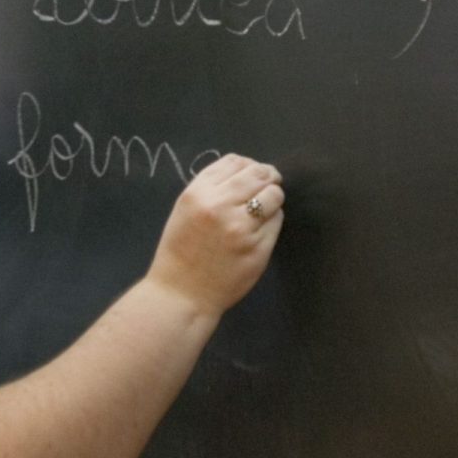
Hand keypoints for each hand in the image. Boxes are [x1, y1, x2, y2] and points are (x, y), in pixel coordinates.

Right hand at [143, 153, 283, 318]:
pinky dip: (273, 221)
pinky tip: (260, 230)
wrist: (181, 295)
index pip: (235, 162)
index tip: (253, 174)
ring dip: (273, 198)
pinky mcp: (258, 248)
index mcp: (198, 194)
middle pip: (259, 174)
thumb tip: (249, 170)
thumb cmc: (181, 251)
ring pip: (273, 195)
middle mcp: (219, 206)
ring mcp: (241, 227)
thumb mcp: (185, 210)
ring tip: (265, 209)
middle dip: (268, 177)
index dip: (248, 165)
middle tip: (269, 185)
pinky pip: (276, 221)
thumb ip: (212, 188)